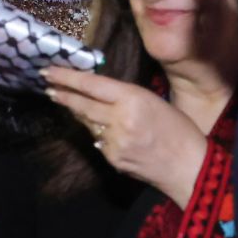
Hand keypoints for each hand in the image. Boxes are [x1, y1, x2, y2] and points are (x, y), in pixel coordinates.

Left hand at [44, 66, 207, 207]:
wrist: (189, 166)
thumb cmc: (178, 129)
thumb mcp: (153, 101)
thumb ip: (125, 97)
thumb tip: (98, 94)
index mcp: (133, 99)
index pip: (91, 85)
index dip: (67, 77)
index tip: (49, 71)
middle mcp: (120, 119)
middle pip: (82, 105)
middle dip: (63, 95)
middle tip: (48, 87)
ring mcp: (114, 141)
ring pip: (88, 124)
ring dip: (79, 114)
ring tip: (71, 103)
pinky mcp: (113, 159)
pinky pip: (99, 142)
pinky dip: (99, 134)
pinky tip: (106, 131)